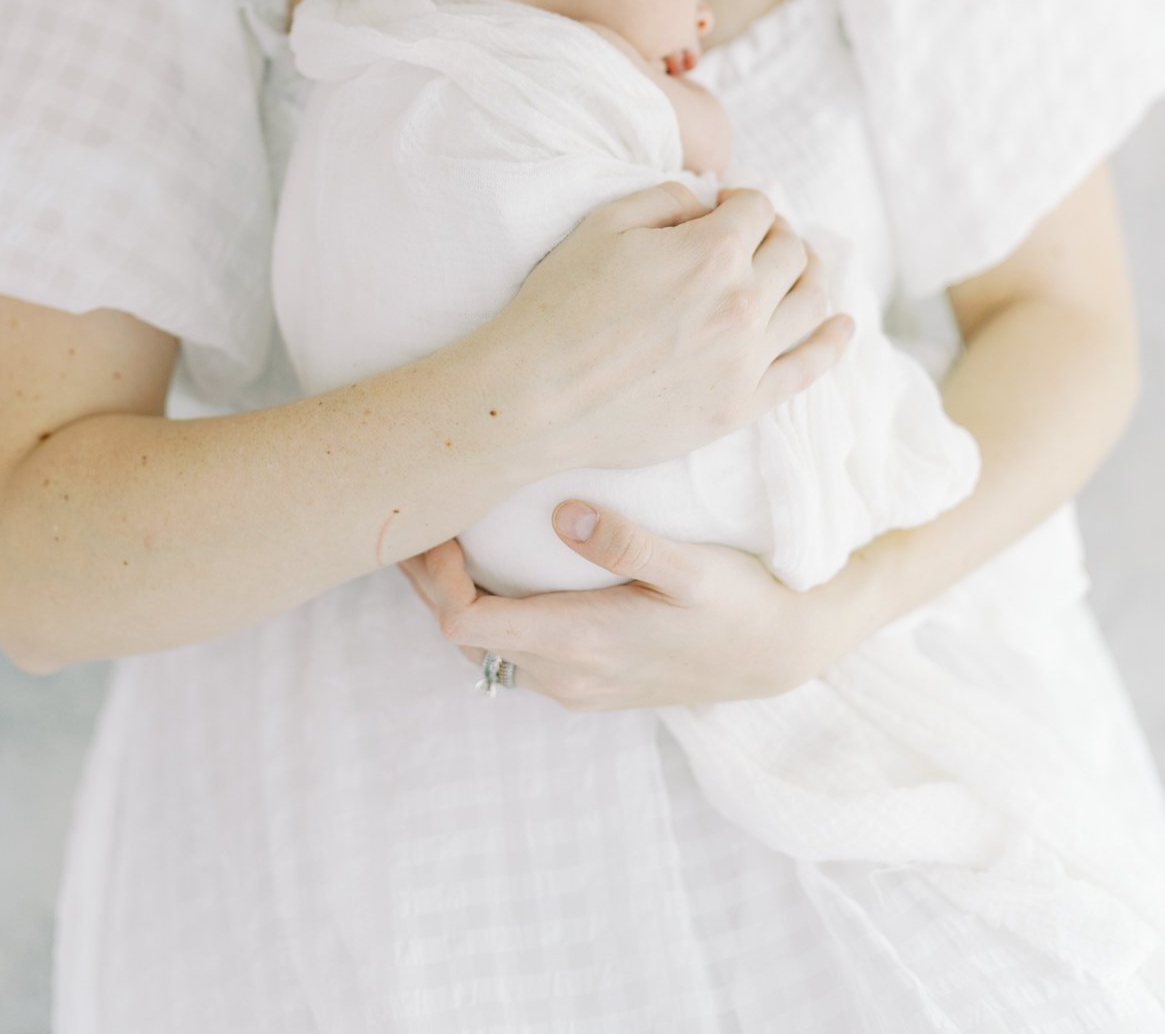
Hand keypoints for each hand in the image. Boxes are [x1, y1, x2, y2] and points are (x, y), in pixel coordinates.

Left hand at [401, 501, 862, 710]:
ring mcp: (575, 685)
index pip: (465, 620)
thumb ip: (627, 542)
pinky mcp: (587, 681)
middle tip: (420, 513)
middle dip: (430, 579)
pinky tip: (497, 565)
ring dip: (458, 594)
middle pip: (463, 633)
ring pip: (485, 645)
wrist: (779, 657)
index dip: (432, 576)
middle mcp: (564, 676)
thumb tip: (564, 514)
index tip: (432, 523)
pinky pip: (514, 651)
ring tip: (446, 531)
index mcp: (577, 644)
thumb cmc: (739, 604)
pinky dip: (491, 609)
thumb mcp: (692, 567)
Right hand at [492, 184, 853, 470]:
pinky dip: (833, 342)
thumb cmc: (560, 303)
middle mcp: (742, 302)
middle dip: (778, 234)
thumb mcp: (605, 223)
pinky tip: (842, 327)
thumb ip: (667, 199)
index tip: (725, 206)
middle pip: (794, 251)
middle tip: (755, 238)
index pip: (758, 207)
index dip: (742, 199)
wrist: (537, 395)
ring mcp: (747, 359)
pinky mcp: (741, 405)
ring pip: (812, 302)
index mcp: (712, 250)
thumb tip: (707, 202)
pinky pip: (809, 368)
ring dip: (808, 276)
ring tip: (793, 271)